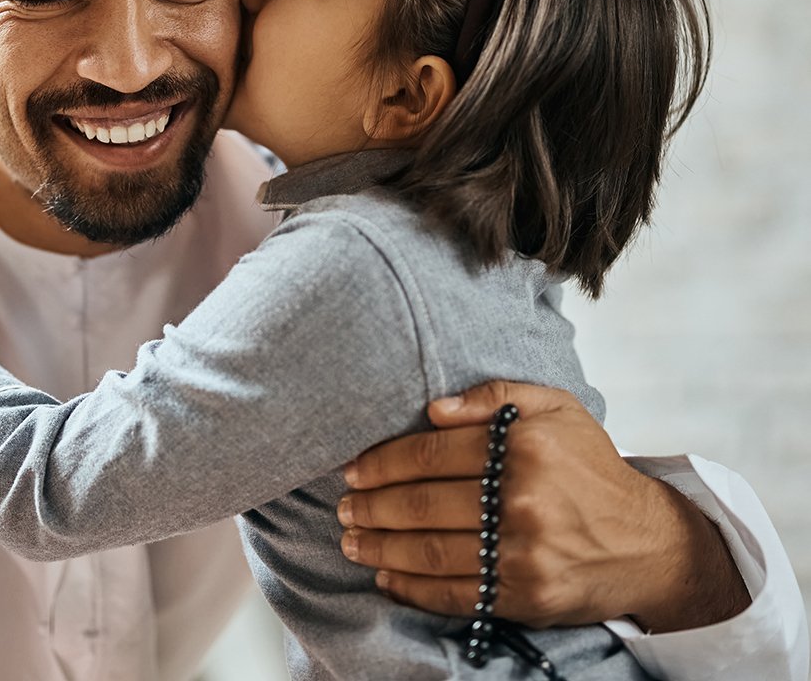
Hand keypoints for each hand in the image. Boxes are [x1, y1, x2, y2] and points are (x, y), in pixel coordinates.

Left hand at [336, 380, 748, 631]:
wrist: (649, 543)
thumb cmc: (590, 468)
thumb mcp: (556, 409)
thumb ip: (494, 397)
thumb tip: (432, 408)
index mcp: (524, 448)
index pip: (430, 454)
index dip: (382, 463)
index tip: (352, 470)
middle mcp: (522, 501)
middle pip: (423, 505)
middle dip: (371, 507)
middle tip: (344, 508)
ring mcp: (524, 553)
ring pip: (431, 551)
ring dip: (381, 549)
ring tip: (353, 542)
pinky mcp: (526, 596)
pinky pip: (455, 594)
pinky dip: (413, 590)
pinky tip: (387, 580)